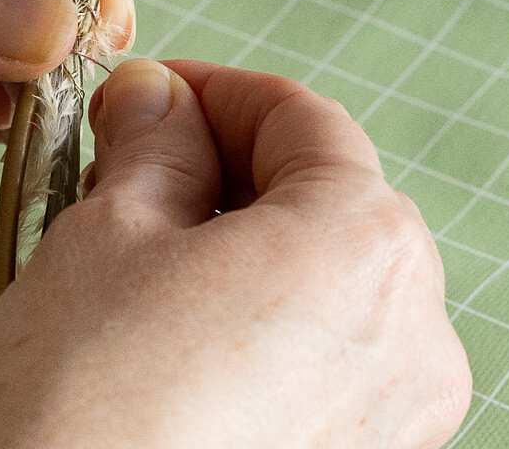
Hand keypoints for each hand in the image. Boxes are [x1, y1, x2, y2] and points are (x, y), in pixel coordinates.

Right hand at [0, 59, 470, 448]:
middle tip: (124, 180)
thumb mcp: (104, 234)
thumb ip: (151, 145)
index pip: (303, 121)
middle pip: (328, 204)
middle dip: (226, 177)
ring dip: (242, 258)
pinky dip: (262, 339)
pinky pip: (325, 372)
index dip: (212, 93)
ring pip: (328, 292)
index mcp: (368, 243)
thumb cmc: (91, 407)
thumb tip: (159, 100)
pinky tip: (172, 352)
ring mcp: (403, 421)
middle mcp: (418, 333)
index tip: (144, 97)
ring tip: (136, 272)